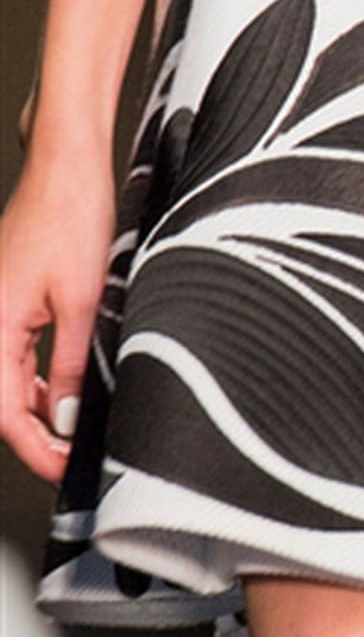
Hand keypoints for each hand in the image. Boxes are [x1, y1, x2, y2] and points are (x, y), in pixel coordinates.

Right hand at [0, 155, 116, 482]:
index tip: (63, 470)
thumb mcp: (83, 301)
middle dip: (37, 436)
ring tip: (73, 430)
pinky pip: (16, 354)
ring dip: (38, 409)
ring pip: (9, 380)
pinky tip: (64, 387)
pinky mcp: (10, 299)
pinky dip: (38, 378)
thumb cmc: (72, 216)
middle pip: (3, 402)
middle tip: (72, 458)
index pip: (5, 413)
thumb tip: (69, 418)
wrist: (67, 167)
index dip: (36, 449)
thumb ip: (73, 366)